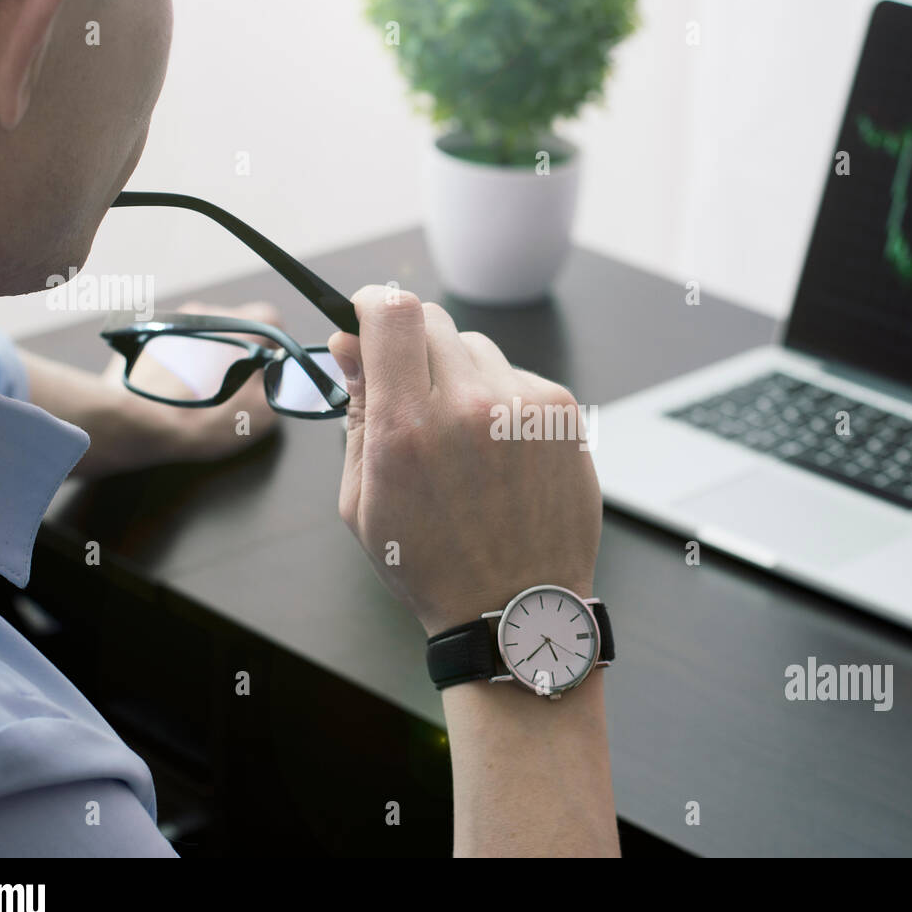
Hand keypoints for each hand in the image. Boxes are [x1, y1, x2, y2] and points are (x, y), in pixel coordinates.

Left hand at [97, 301, 281, 464]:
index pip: (270, 317)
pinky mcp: (147, 336)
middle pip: (235, 325)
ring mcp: (173, 322)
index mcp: (239, 327)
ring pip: (204, 332)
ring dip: (210, 353)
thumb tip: (282, 375)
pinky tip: (180, 386)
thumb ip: (283, 387)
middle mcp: (206, 315)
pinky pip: (177, 341)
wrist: (137, 421)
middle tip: (236, 383)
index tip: (268, 365)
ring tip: (204, 387)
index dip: (274, 343)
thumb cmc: (200, 419)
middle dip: (240, 350)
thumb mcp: (261, 415)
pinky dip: (184, 358)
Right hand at [327, 286, 601, 634]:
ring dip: (458, 373)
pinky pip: (516, 375)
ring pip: (476, 346)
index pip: (390, 312)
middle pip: (432, 319)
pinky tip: (498, 450)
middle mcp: (471, 406)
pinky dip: (500, 398)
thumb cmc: (431, 563)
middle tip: (410, 392)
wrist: (515, 607)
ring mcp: (525, 406)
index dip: (371, 304)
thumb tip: (348, 343)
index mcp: (408, 429)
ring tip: (460, 437)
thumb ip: (356, 412)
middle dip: (411, 345)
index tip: (365, 319)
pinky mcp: (563, 412)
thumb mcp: (364, 500)